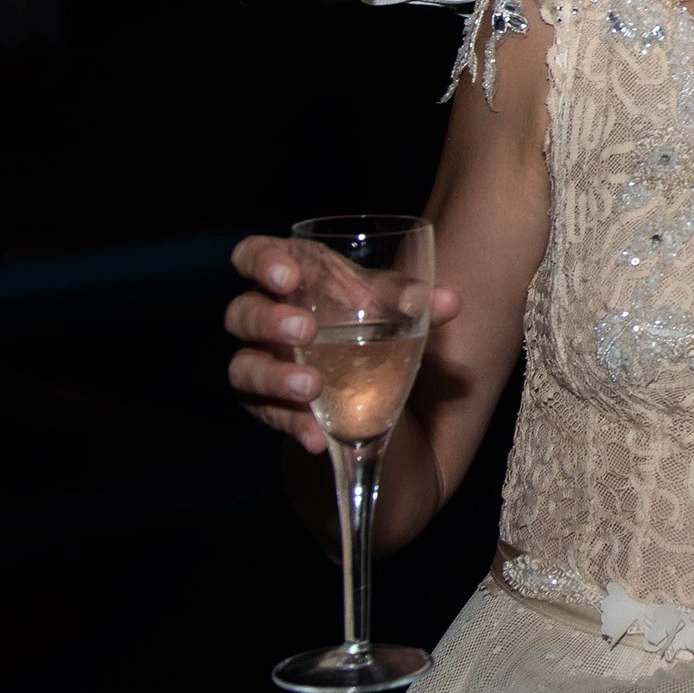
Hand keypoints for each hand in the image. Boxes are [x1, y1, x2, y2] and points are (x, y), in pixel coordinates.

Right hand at [223, 233, 462, 455]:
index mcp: (288, 276)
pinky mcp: (262, 401)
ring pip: (244, 367)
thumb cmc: (363, 312)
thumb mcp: (386, 302)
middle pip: (243, 313)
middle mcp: (262, 315)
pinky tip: (318, 436)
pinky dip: (292, 423)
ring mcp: (257, 359)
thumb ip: (412, 299)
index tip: (288, 276)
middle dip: (270, 321)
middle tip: (306, 330)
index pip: (253, 255)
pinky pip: (266, 412)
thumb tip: (449, 301)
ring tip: (313, 387)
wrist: (357, 366)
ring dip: (276, 377)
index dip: (261, 262)